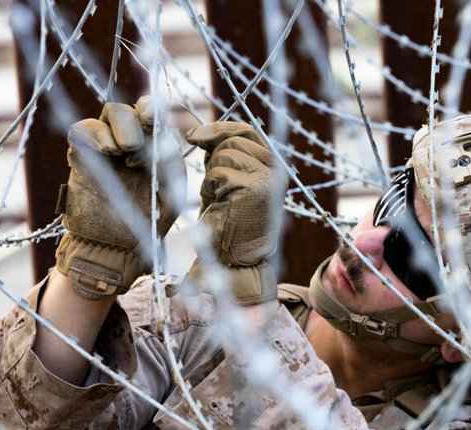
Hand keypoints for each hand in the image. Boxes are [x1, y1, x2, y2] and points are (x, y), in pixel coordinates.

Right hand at [56, 96, 184, 298]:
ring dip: (122, 126)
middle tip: (138, 144)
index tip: (156, 122)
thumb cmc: (148, 221)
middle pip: (133, 108)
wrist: (116, 246)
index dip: (155, 110)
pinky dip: (95, 134)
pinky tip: (106, 151)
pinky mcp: (82, 155)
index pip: (154, 114)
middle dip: (138, 118)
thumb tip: (165, 133)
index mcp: (155, 147)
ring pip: (111, 111)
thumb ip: (171, 161)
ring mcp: (105, 146)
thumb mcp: (171, 191)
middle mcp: (130, 141)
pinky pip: (83, 129)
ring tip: (123, 152)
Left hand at [184, 121, 280, 305]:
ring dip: (212, 174)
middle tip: (213, 183)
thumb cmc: (227, 224)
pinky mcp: (255, 188)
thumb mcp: (225, 181)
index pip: (247, 130)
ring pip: (226, 152)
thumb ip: (223, 156)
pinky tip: (218, 204)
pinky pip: (220, 171)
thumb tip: (199, 130)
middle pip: (235, 137)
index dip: (220, 127)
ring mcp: (268, 179)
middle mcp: (276, 171)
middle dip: (214, 153)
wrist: (236, 261)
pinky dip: (211, 186)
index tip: (194, 137)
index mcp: (272, 167)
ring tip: (219, 198)